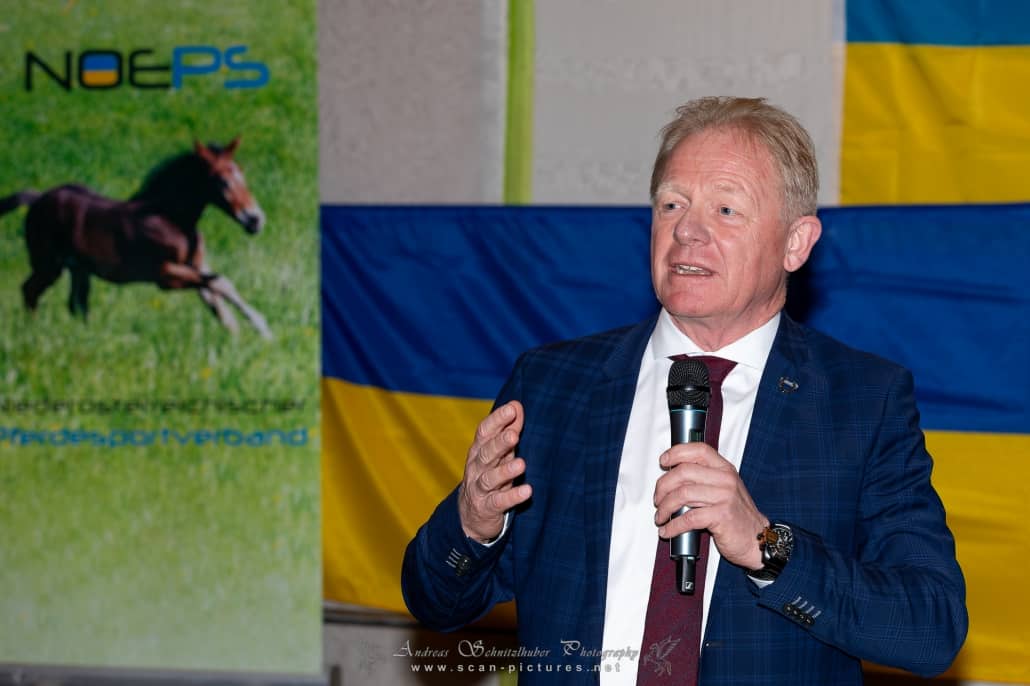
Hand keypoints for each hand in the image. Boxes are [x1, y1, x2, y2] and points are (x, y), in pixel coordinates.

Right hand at [458, 400, 532, 542]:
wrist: (471, 516)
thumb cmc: (490, 475)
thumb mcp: (499, 454)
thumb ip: (509, 430)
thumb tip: (517, 405)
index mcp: (478, 451)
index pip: (485, 432)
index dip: (497, 420)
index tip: (512, 408)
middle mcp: (476, 468)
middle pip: (486, 453)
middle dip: (499, 443)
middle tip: (513, 435)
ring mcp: (479, 489)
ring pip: (490, 478)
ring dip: (505, 471)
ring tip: (521, 464)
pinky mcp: (486, 508)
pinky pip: (499, 502)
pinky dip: (513, 497)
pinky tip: (527, 491)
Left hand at [653, 443, 767, 569]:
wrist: (757, 538)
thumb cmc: (738, 515)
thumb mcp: (724, 489)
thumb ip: (704, 479)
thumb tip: (673, 476)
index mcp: (724, 469)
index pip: (699, 450)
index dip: (677, 452)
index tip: (663, 461)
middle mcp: (725, 480)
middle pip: (684, 472)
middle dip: (663, 486)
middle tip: (658, 499)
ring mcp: (724, 497)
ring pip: (683, 494)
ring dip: (665, 507)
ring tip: (660, 516)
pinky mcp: (721, 516)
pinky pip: (689, 518)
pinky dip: (673, 526)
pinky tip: (668, 530)